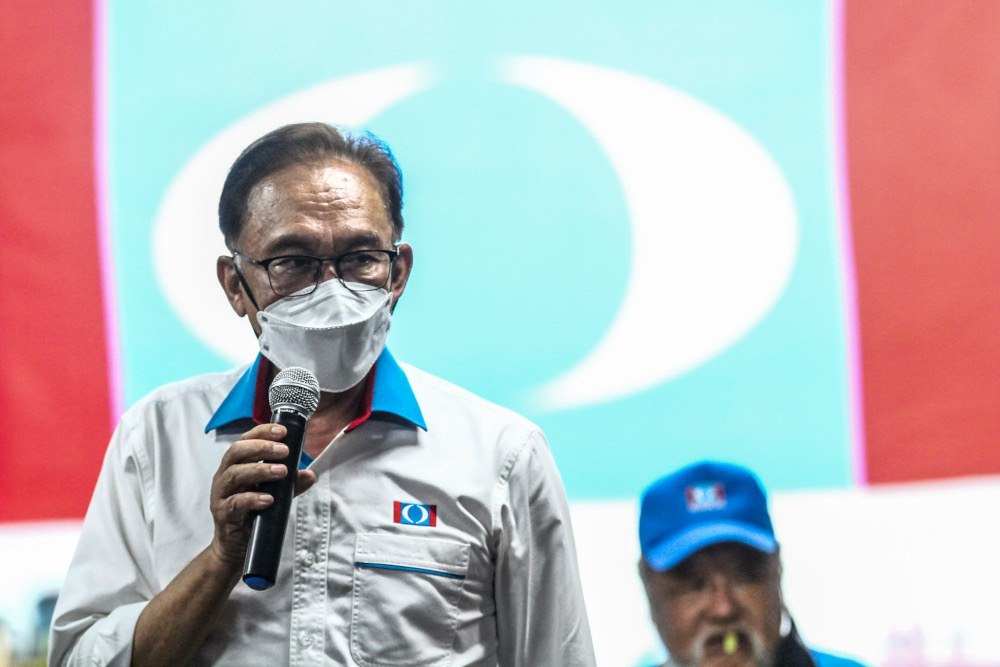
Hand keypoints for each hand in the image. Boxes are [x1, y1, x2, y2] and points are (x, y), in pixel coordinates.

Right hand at [208, 424, 316, 566]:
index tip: (282, 431)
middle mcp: (225, 475)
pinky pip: (235, 503)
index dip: (262, 432)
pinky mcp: (223, 513)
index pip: (245, 440)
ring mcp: (221, 494)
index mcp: (236, 465)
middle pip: (236, 452)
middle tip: (284, 451)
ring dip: (260, 470)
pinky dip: (253, 499)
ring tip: (281, 471)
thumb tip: (310, 474)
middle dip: (261, 447)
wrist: (236, 544)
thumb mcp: (275, 494)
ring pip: (234, 475)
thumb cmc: (253, 512)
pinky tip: (269, 499)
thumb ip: (290, 484)